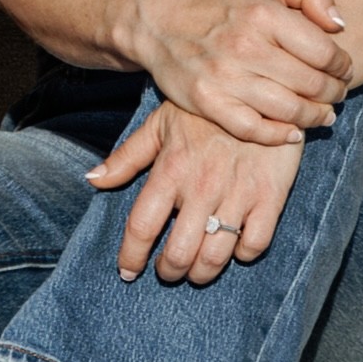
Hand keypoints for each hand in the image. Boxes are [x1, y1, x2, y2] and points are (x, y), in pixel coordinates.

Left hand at [91, 104, 304, 284]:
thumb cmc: (204, 111)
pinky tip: (234, 250)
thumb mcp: (160, 125)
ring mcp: (238, 193)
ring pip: (215, 256)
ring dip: (202, 272)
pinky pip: (254, 244)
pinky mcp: (270, 196)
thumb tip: (92, 180)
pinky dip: (242, 256)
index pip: (141, 227)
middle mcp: (201, 186)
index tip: (127, 271)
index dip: (131, 257)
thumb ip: (126, 157)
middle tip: (168, 270)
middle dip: (169, 271)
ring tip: (196, 271)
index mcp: (171, 170)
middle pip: (178, 252)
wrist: (262, 88)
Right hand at [123, 0, 353, 147]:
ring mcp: (225, 77)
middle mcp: (245, 46)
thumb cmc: (222, 2)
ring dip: (315, 116)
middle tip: (337, 94)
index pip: (323, 52)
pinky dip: (280, 136)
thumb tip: (339, 26)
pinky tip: (294, 132)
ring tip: (324, 114)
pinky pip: (253, 129)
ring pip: (288, 110)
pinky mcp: (208, 102)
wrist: (161, 22)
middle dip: (334, 93)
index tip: (343, 69)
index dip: (342, 65)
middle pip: (310, 84)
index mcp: (263, 14)